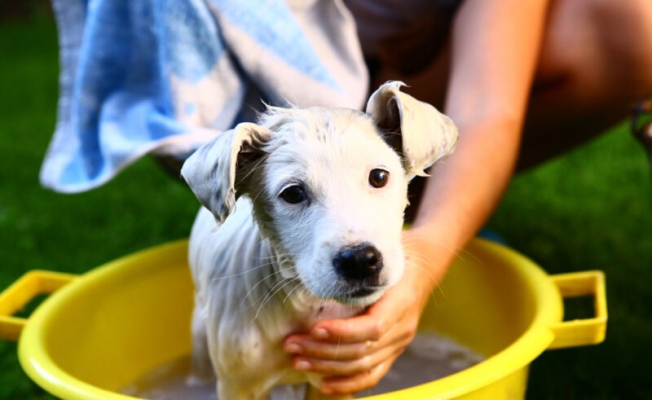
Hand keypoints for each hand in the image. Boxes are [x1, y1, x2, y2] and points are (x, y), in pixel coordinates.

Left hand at [283, 228, 448, 394]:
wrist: (424, 267)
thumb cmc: (398, 255)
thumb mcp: (382, 253)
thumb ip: (359, 265)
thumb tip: (323, 265)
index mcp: (402, 301)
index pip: (373, 327)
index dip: (342, 332)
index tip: (314, 328)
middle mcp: (403, 328)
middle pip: (362, 350)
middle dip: (322, 350)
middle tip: (291, 344)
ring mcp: (399, 343)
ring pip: (362, 366)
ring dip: (326, 366)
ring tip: (297, 359)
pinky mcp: (392, 352)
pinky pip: (371, 375)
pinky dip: (347, 384)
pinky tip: (322, 384)